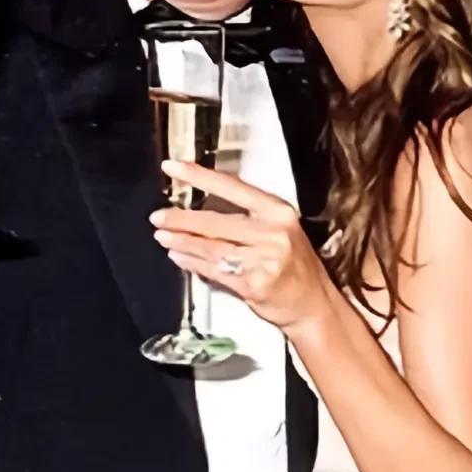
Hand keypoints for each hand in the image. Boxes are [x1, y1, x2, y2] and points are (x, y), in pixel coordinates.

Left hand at [150, 160, 331, 332]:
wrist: (313, 304)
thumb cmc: (293, 265)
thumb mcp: (279, 228)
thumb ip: (247, 213)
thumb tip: (204, 199)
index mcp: (278, 211)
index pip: (232, 186)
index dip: (199, 176)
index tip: (173, 167)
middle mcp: (273, 232)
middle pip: (216, 221)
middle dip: (181, 219)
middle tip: (158, 216)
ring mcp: (264, 260)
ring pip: (211, 248)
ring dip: (183, 242)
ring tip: (163, 236)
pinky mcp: (254, 284)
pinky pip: (214, 270)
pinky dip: (192, 263)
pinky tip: (179, 257)